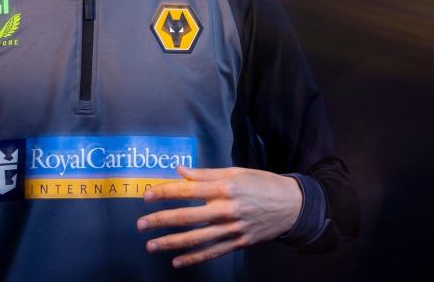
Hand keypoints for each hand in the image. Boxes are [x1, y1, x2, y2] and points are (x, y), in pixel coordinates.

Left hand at [137, 165, 302, 268]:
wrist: (293, 206)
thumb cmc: (263, 183)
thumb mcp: (236, 172)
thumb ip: (206, 174)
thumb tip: (180, 171)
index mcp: (225, 188)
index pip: (187, 190)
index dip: (164, 193)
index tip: (146, 195)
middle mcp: (227, 209)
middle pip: (187, 217)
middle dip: (160, 221)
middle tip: (140, 225)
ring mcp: (233, 229)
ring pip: (196, 239)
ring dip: (171, 243)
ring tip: (151, 246)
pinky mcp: (239, 243)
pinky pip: (212, 252)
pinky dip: (193, 258)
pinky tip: (176, 261)